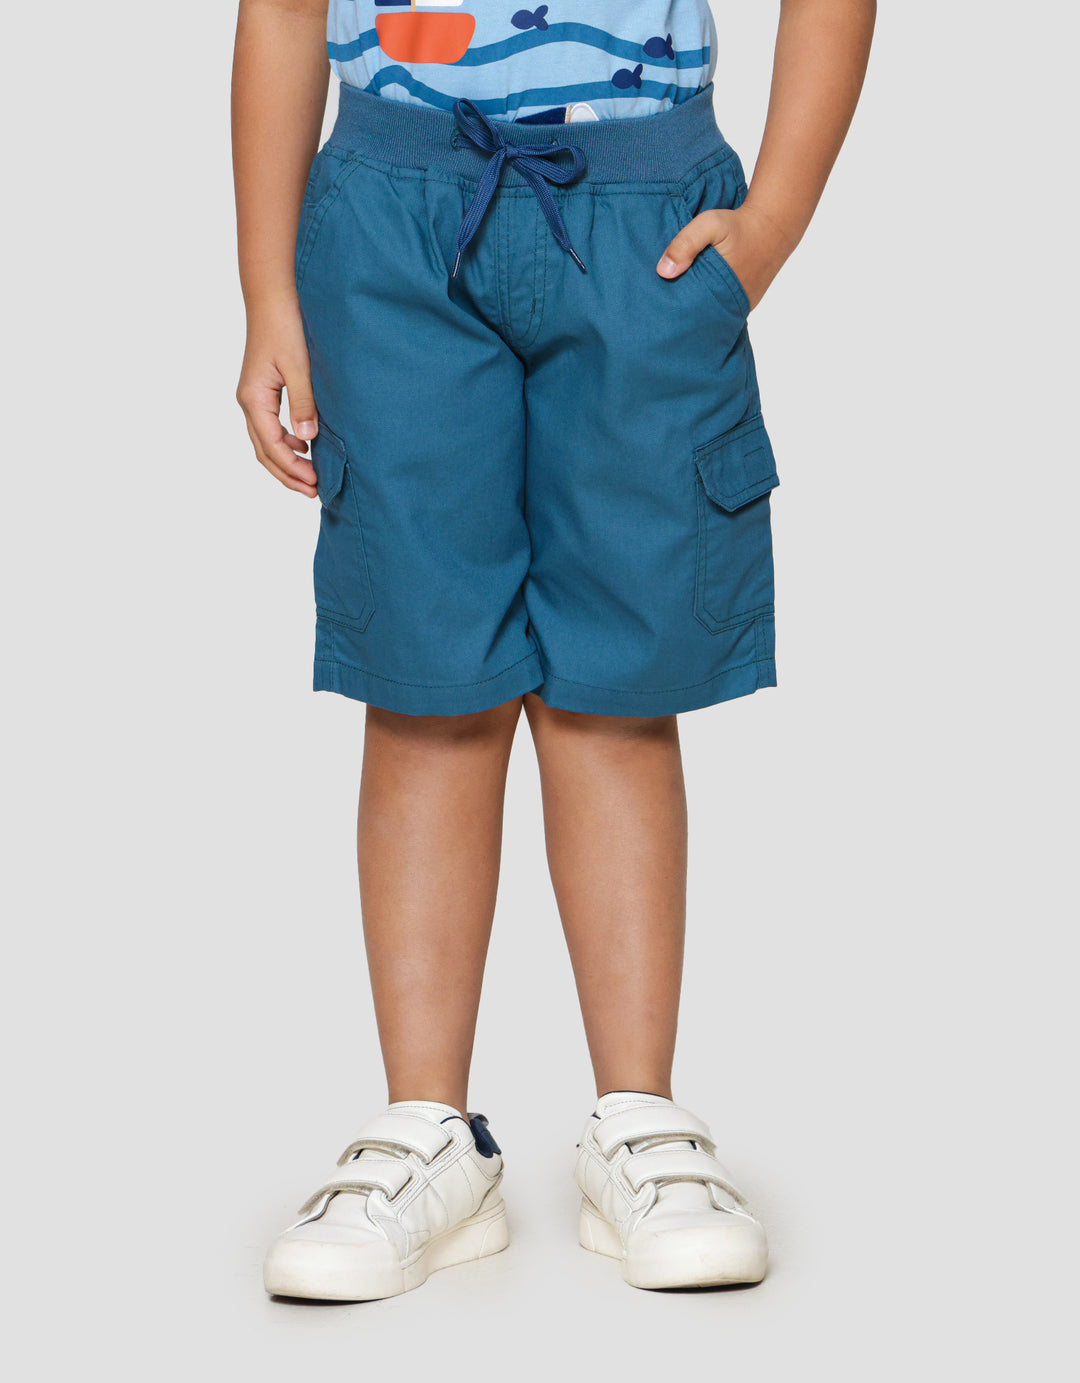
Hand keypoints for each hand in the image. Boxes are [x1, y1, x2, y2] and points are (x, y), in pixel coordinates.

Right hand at [236, 295, 319, 496]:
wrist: (273, 297)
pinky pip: (270, 427)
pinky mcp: (262, 391)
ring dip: (286, 462)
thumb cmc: (286, 326)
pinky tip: (305, 446)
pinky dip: (286, 443)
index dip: (293, 469)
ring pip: (265, 442)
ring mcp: (253, 397)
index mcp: (254, 400)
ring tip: (311, 476)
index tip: (315, 484)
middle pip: (265, 451)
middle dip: (288, 474)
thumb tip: (307, 440)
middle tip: (313, 492)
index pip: (272, 447)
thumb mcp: (299, 367)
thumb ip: (303, 404)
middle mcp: (249, 402)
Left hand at [656, 203, 792, 312]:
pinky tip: (696, 295)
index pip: (692, 317)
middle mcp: (734, 306)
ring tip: (674, 304)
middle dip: (683, 316)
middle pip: (701, 319)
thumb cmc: (740, 224)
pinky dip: (710, 303)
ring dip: (696, 309)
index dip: (675, 316)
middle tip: (660, 313)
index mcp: (722, 294)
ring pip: (712, 314)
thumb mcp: (710, 225)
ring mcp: (741, 306)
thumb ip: (686, 243)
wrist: (774, 224)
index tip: (656, 314)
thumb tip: (663, 272)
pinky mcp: (745, 301)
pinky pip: (723, 308)